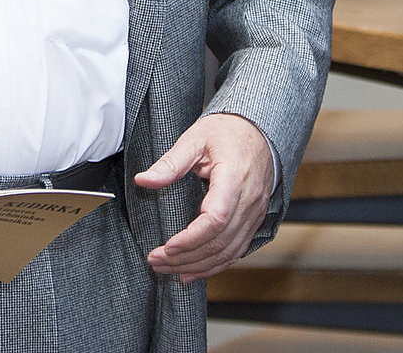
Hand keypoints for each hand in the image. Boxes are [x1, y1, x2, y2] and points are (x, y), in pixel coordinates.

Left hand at [133, 113, 273, 280]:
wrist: (259, 131)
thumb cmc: (227, 132)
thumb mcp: (194, 139)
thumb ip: (170, 163)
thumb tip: (144, 180)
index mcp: (234, 179)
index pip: (216, 218)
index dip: (191, 238)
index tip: (167, 247)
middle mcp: (249, 201)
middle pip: (220, 242)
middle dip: (186, 258)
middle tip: (155, 261)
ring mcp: (255, 213)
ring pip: (229, 252)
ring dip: (198, 266)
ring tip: (168, 270)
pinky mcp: (254, 220)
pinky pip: (237, 250)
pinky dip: (215, 265)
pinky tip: (193, 271)